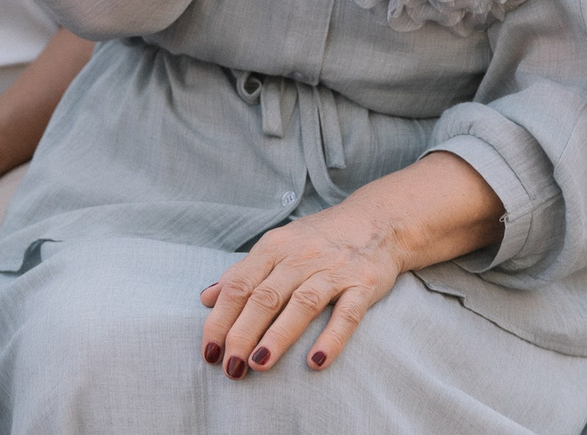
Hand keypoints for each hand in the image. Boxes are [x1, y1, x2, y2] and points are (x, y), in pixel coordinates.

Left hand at [199, 203, 404, 378]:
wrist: (379, 220)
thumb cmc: (320, 239)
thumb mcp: (278, 246)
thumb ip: (244, 272)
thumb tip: (207, 298)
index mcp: (275, 247)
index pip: (240, 285)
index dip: (220, 319)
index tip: (209, 351)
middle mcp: (302, 257)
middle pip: (265, 297)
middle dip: (242, 334)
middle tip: (229, 367)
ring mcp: (334, 270)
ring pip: (301, 304)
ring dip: (278, 336)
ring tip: (258, 364)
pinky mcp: (364, 285)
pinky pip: (347, 314)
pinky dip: (331, 338)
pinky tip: (316, 362)